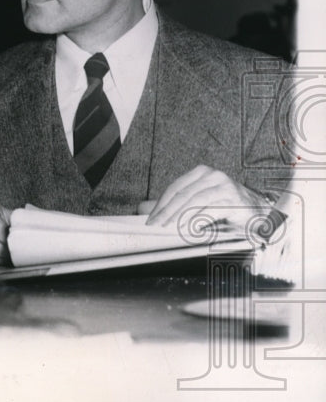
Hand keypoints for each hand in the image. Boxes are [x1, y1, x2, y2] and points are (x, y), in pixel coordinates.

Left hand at [144, 165, 275, 231]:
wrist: (258, 213)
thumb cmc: (225, 207)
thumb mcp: (197, 204)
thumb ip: (173, 205)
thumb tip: (143, 208)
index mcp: (201, 173)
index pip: (175, 188)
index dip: (161, 203)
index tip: (150, 218)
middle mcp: (213, 176)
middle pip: (183, 194)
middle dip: (166, 210)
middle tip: (155, 224)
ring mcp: (225, 186)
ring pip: (195, 200)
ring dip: (179, 215)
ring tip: (168, 226)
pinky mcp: (235, 199)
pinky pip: (211, 210)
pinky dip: (197, 219)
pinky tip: (187, 228)